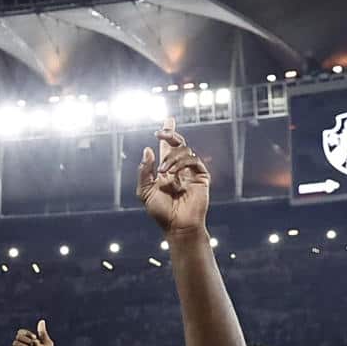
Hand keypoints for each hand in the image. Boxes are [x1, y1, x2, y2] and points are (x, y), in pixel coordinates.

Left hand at [135, 119, 210, 234]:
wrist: (177, 226)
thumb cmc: (161, 212)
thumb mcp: (145, 191)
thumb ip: (144, 171)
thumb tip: (147, 150)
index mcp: (166, 170)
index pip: (168, 147)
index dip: (169, 133)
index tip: (168, 119)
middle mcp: (180, 168)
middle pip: (178, 143)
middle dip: (170, 134)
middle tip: (160, 133)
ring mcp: (191, 171)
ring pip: (184, 150)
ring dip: (171, 158)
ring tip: (163, 172)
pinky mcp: (202, 176)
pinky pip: (193, 160)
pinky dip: (181, 163)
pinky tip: (172, 174)